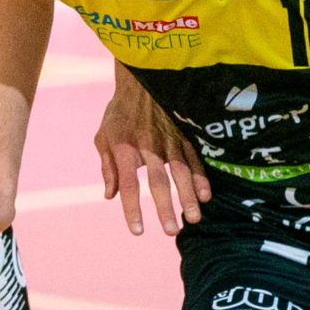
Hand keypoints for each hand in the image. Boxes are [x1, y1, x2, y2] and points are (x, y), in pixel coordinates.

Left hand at [96, 68, 207, 235]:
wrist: (141, 78)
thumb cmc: (119, 112)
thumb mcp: (104, 136)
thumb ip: (107, 167)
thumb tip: (110, 196)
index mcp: (124, 148)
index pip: (129, 185)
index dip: (133, 209)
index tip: (138, 231)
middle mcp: (147, 146)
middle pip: (158, 182)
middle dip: (166, 207)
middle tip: (171, 231)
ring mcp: (169, 140)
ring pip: (180, 172)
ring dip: (188, 196)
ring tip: (194, 218)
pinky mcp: (184, 134)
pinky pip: (194, 158)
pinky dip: (200, 178)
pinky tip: (206, 196)